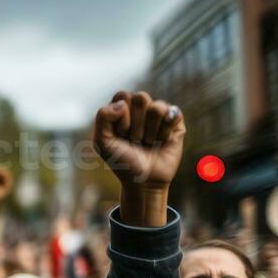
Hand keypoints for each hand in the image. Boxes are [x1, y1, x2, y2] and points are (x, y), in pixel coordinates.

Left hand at [94, 91, 182, 226]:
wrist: (144, 182)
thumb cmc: (122, 162)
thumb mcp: (102, 142)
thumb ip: (102, 117)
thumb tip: (123, 104)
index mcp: (122, 108)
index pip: (122, 96)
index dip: (121, 118)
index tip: (121, 135)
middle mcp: (141, 108)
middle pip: (141, 98)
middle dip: (136, 125)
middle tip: (135, 140)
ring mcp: (159, 114)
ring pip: (157, 108)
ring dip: (150, 131)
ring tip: (148, 143)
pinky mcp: (175, 121)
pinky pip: (173, 113)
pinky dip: (165, 132)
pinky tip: (162, 141)